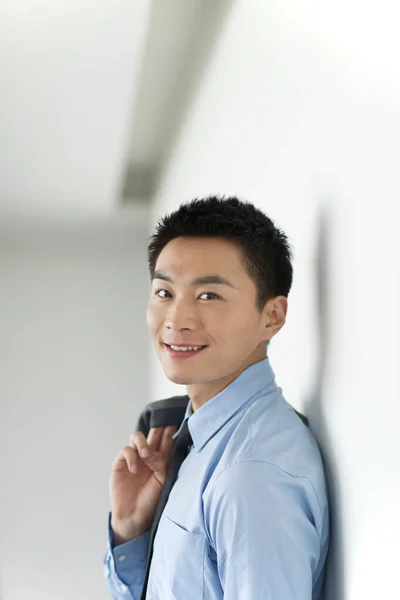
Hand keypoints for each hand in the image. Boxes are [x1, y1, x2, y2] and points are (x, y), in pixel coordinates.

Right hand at [110, 425, 176, 544]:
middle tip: (164, 423)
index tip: (177, 420)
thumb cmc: (150, 501)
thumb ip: (161, 464)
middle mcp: (147, 455)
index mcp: (161, 459)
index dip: (170, 431)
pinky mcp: (120, 463)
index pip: (166, 440)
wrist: (134, 517)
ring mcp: (133, 458)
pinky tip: (134, 468)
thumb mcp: (162, 481)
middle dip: (158, 427)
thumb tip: (154, 451)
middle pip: (153, 434)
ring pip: (136, 436)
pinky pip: (126, 450)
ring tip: (145, 454)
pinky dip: (131, 456)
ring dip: (142, 442)